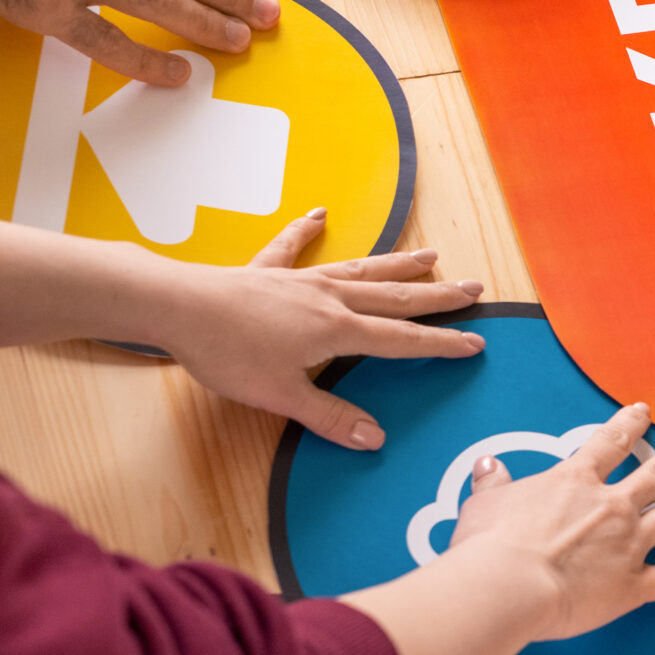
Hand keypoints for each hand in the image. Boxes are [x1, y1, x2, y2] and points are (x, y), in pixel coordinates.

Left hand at [155, 210, 484, 446]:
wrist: (179, 306)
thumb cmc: (228, 353)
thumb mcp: (281, 396)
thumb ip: (330, 417)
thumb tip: (375, 440)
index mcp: (337, 331)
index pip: (401, 341)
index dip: (441, 344)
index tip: (476, 343)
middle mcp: (329, 298)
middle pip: (395, 297)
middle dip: (437, 296)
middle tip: (474, 289)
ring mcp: (302, 280)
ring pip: (362, 270)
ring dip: (398, 264)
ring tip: (430, 256)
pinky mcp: (269, 271)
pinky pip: (295, 246)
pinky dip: (308, 230)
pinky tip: (320, 214)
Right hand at [451, 402, 654, 640]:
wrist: (506, 584)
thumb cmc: (489, 546)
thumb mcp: (484, 505)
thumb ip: (493, 485)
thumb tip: (488, 467)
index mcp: (575, 482)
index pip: (609, 443)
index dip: (629, 424)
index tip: (643, 412)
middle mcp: (611, 506)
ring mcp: (628, 544)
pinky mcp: (633, 585)